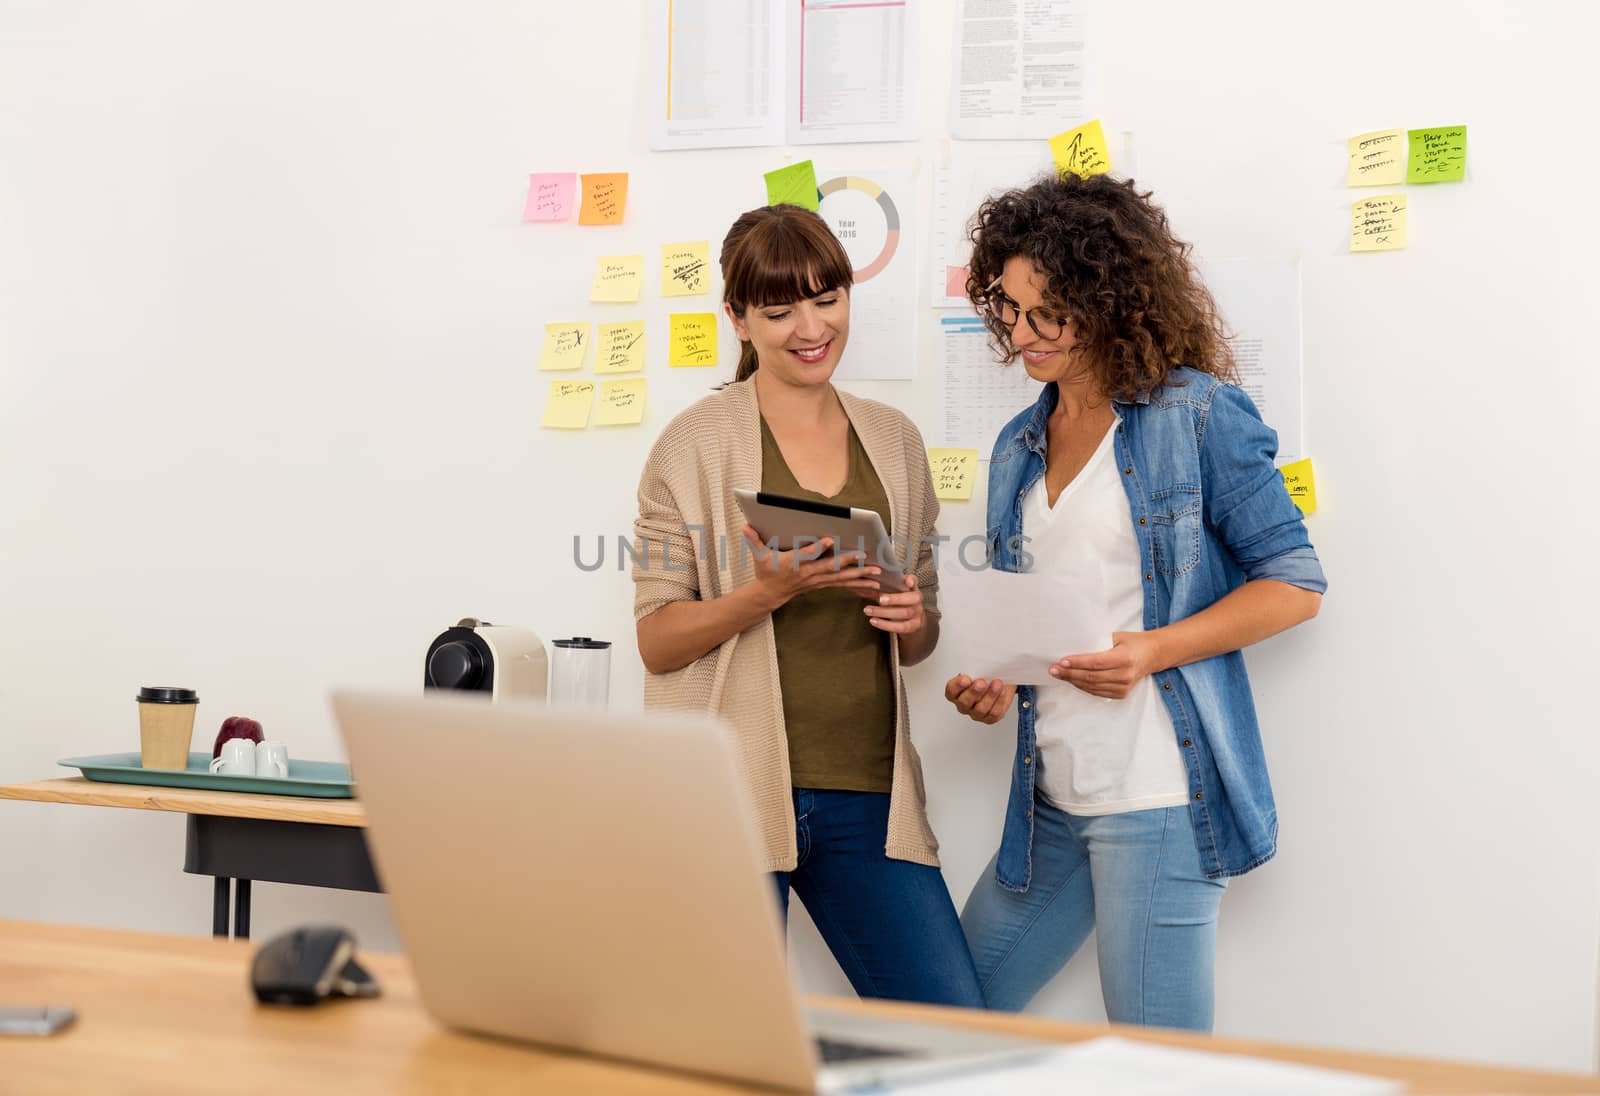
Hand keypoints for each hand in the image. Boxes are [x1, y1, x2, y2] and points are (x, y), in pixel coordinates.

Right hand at [742, 526, 881, 611]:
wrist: (770, 595)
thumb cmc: (766, 572)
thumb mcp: (758, 556)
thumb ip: (754, 540)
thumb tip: (745, 526)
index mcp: (794, 564)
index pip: (807, 555)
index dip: (818, 548)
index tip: (831, 539)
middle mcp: (808, 573)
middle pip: (831, 567)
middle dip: (849, 562)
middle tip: (865, 556)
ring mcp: (817, 580)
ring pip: (841, 578)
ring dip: (860, 576)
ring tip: (877, 572)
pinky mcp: (823, 583)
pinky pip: (843, 584)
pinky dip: (858, 584)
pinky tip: (873, 584)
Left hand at [861, 573, 925, 634]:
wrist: (912, 620)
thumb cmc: (900, 602)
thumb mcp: (898, 591)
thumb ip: (892, 584)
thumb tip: (877, 578)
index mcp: (914, 590)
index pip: (914, 583)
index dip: (911, 582)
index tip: (906, 582)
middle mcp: (918, 602)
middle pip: (910, 600)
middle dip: (894, 599)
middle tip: (879, 599)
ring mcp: (917, 616)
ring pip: (903, 614)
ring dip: (884, 612)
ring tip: (868, 610)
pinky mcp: (912, 627)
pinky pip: (900, 627)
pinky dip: (885, 625)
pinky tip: (873, 621)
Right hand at [943, 674, 1015, 724]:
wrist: (1000, 682)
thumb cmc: (985, 675)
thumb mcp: (978, 668)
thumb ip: (974, 667)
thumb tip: (977, 663)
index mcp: (956, 692)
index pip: (951, 691)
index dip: (957, 686)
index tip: (965, 678)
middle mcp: (963, 704)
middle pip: (964, 702)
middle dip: (973, 692)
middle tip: (981, 682)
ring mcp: (975, 713)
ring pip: (980, 709)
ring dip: (990, 696)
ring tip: (997, 684)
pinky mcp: (989, 718)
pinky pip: (993, 713)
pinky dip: (999, 701)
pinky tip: (1002, 692)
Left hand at [1049, 631, 1163, 698]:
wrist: (1152, 655)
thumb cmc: (1133, 642)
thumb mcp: (1117, 637)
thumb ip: (1098, 643)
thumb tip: (1073, 647)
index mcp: (1125, 658)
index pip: (1095, 662)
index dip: (1077, 663)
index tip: (1061, 661)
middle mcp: (1125, 675)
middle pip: (1091, 677)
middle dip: (1069, 673)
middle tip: (1054, 669)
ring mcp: (1124, 687)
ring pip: (1092, 686)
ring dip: (1073, 681)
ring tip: (1059, 674)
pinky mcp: (1121, 694)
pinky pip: (1097, 692)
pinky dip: (1083, 686)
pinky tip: (1073, 680)